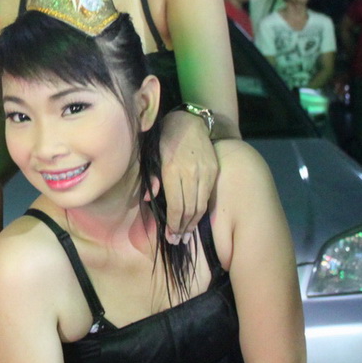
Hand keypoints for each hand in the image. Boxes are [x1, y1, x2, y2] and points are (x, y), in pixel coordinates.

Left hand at [158, 109, 218, 242]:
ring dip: (193, 223)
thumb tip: (147, 199)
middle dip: (183, 228)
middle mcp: (191, 172)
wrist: (189, 122)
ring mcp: (205, 171)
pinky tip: (195, 218)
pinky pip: (207, 196)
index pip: (176, 205)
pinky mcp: (213, 170)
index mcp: (172, 170)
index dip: (173, 224)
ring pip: (200, 205)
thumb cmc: (163, 139)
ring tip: (186, 234)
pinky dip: (201, 210)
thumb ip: (150, 177)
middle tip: (177, 241)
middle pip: (189, 209)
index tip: (170, 235)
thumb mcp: (150, 155)